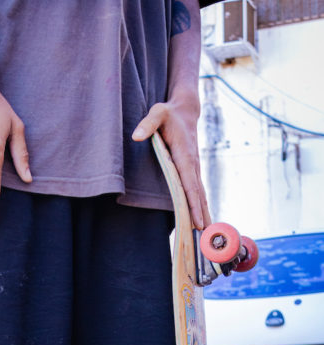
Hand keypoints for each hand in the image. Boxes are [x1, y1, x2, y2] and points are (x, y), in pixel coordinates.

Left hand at [132, 92, 209, 229]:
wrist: (185, 110)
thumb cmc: (169, 113)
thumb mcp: (157, 113)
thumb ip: (147, 124)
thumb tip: (137, 136)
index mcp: (185, 156)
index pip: (190, 185)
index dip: (194, 204)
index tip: (198, 221)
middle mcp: (193, 165)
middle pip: (198, 194)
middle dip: (202, 214)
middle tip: (205, 234)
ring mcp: (195, 168)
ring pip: (201, 194)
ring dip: (205, 212)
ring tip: (208, 232)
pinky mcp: (193, 170)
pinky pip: (197, 190)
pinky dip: (201, 205)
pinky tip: (202, 217)